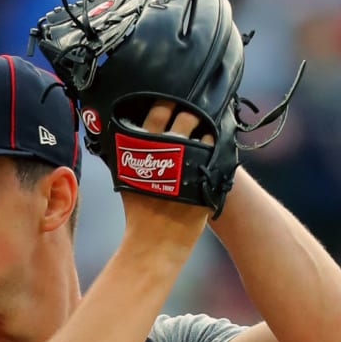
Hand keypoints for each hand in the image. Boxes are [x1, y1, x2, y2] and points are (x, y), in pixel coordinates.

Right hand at [118, 100, 215, 250]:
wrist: (155, 243)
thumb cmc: (139, 213)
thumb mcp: (126, 179)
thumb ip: (126, 155)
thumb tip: (121, 133)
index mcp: (146, 148)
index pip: (157, 112)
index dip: (166, 103)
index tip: (171, 99)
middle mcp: (169, 151)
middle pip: (186, 117)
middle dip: (191, 111)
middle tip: (193, 111)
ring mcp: (190, 163)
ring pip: (205, 133)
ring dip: (207, 129)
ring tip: (208, 128)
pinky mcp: (208, 177)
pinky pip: (218, 155)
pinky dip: (218, 149)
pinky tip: (217, 148)